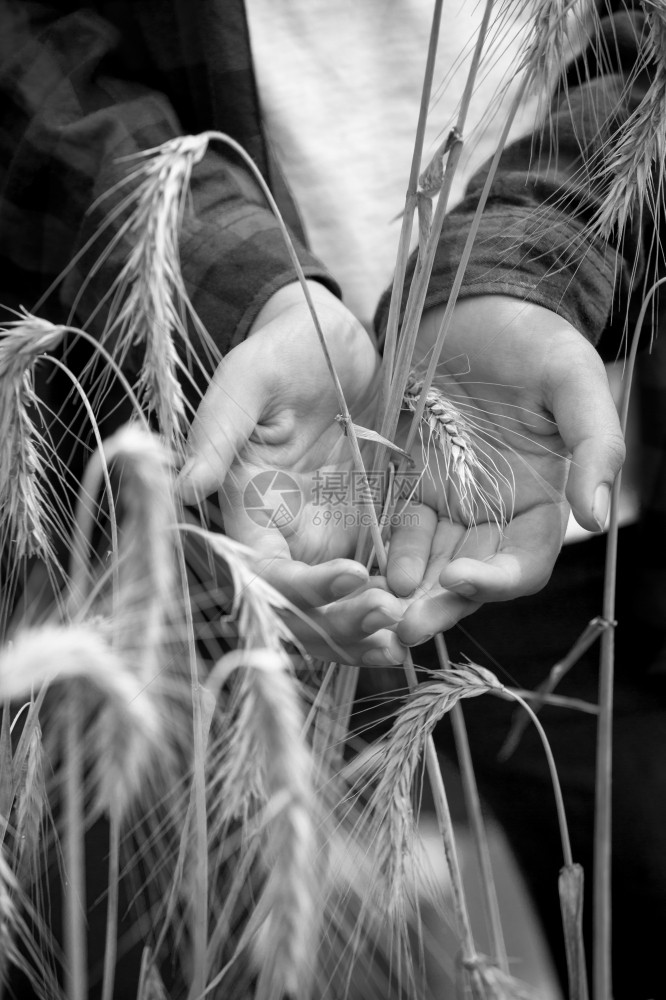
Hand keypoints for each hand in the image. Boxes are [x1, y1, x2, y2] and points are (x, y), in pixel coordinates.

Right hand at [178, 281, 406, 664]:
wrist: (336, 341)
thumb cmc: (281, 352)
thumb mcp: (246, 379)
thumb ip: (218, 432)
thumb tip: (184, 489)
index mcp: (250, 507)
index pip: (265, 570)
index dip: (303, 587)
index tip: (351, 576)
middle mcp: (287, 534)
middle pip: (303, 606)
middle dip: (340, 624)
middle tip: (388, 618)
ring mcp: (330, 535)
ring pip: (340, 606)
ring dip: (368, 629)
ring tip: (407, 635)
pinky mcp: (370, 526)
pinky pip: (382, 578)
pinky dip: (399, 602)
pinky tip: (424, 614)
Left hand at [386, 295, 625, 643]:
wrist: (470, 306)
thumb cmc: (530, 337)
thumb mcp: (572, 379)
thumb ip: (594, 446)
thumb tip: (598, 521)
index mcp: (543, 501)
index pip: (525, 562)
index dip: (498, 580)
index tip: (461, 578)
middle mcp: (497, 514)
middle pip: (473, 577)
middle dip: (442, 604)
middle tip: (405, 626)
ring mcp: (452, 504)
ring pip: (432, 566)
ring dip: (409, 593)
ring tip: (379, 612)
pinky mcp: (411, 487)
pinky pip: (398, 532)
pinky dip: (387, 555)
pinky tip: (369, 573)